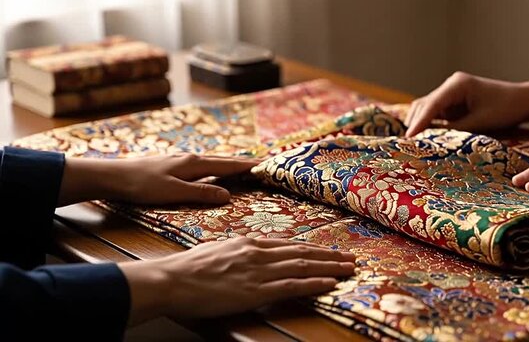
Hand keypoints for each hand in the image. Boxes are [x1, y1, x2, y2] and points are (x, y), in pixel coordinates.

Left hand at [59, 154, 259, 205]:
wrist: (114, 176)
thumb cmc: (143, 185)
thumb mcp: (174, 193)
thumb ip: (201, 193)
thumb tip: (228, 195)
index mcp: (195, 164)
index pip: (229, 165)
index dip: (248, 166)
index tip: (267, 166)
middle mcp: (192, 158)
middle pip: (224, 160)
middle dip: (244, 163)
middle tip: (263, 166)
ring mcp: (182, 160)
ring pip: (213, 162)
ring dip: (230, 164)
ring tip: (244, 168)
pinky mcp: (174, 165)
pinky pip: (204, 165)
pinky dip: (216, 167)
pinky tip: (213, 172)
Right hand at [119, 237, 355, 323]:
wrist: (171, 279)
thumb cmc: (189, 267)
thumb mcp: (217, 250)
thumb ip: (238, 250)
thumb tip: (248, 250)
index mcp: (249, 243)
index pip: (289, 244)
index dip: (312, 248)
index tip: (329, 251)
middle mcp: (258, 253)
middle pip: (302, 252)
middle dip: (329, 256)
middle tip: (350, 258)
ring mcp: (258, 271)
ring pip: (302, 266)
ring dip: (329, 267)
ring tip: (348, 269)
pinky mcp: (254, 291)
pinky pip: (291, 286)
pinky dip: (313, 283)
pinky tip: (328, 283)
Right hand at [404, 70, 528, 135]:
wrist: (525, 101)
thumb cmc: (506, 109)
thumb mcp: (479, 123)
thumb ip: (455, 131)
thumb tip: (432, 141)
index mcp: (457, 85)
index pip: (431, 105)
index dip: (418, 123)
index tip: (408, 138)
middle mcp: (450, 86)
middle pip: (423, 105)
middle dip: (415, 124)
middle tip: (407, 146)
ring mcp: (451, 94)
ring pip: (426, 109)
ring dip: (421, 125)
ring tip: (414, 144)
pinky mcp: (454, 103)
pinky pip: (436, 114)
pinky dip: (430, 126)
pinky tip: (426, 139)